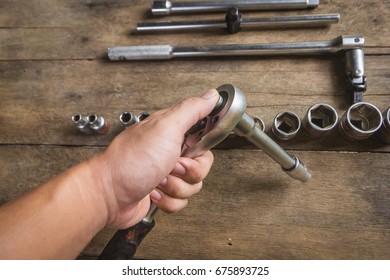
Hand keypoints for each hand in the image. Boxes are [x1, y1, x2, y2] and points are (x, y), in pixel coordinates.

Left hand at [92, 89, 219, 228]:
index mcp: (173, 132)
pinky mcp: (164, 193)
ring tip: (156, 180)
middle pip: (202, 165)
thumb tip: (211, 95)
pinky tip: (152, 192)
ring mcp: (167, 174)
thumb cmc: (130, 162)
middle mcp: (171, 152)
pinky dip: (167, 201)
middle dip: (188, 172)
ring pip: (193, 186)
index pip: (205, 137)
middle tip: (170, 166)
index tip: (190, 151)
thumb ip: (191, 110)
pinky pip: (181, 202)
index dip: (203, 148)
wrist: (107, 195)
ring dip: (174, 187)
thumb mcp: (165, 128)